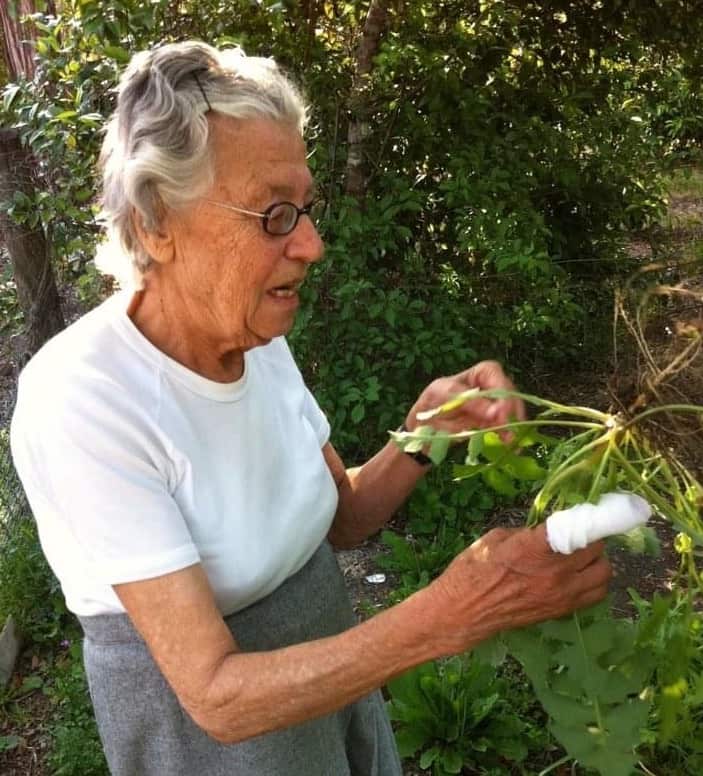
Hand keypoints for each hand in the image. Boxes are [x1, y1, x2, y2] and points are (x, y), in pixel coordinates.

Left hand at [405, 361, 524, 436]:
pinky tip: (508, 444)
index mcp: (480, 374)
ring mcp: (495, 405)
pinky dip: (508, 435)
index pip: (497, 377)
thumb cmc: (433, 403)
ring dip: (512, 427)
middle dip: (510, 413)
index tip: (500, 413)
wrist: (425, 427)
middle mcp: (492, 387)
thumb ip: (470, 402)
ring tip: (509, 440)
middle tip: (507, 430)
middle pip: (510, 395)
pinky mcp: (494, 423)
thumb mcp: (446, 396)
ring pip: (512, 412)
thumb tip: (496, 412)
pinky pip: (506, 427)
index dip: (503, 394)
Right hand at [424, 524, 610, 655]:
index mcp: (535, 548)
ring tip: (582, 555)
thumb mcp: (495, 539)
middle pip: (596, 548)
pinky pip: (596, 594)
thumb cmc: (472, 570)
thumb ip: (526, 533)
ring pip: (604, 572)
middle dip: (590, 535)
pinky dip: (594, 581)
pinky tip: (579, 575)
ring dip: (597, 559)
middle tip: (578, 531)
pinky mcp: (562, 610)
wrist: (463, 612)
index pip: (577, 527)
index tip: (586, 509)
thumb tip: (543, 530)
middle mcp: (555, 572)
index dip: (586, 515)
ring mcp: (561, 594)